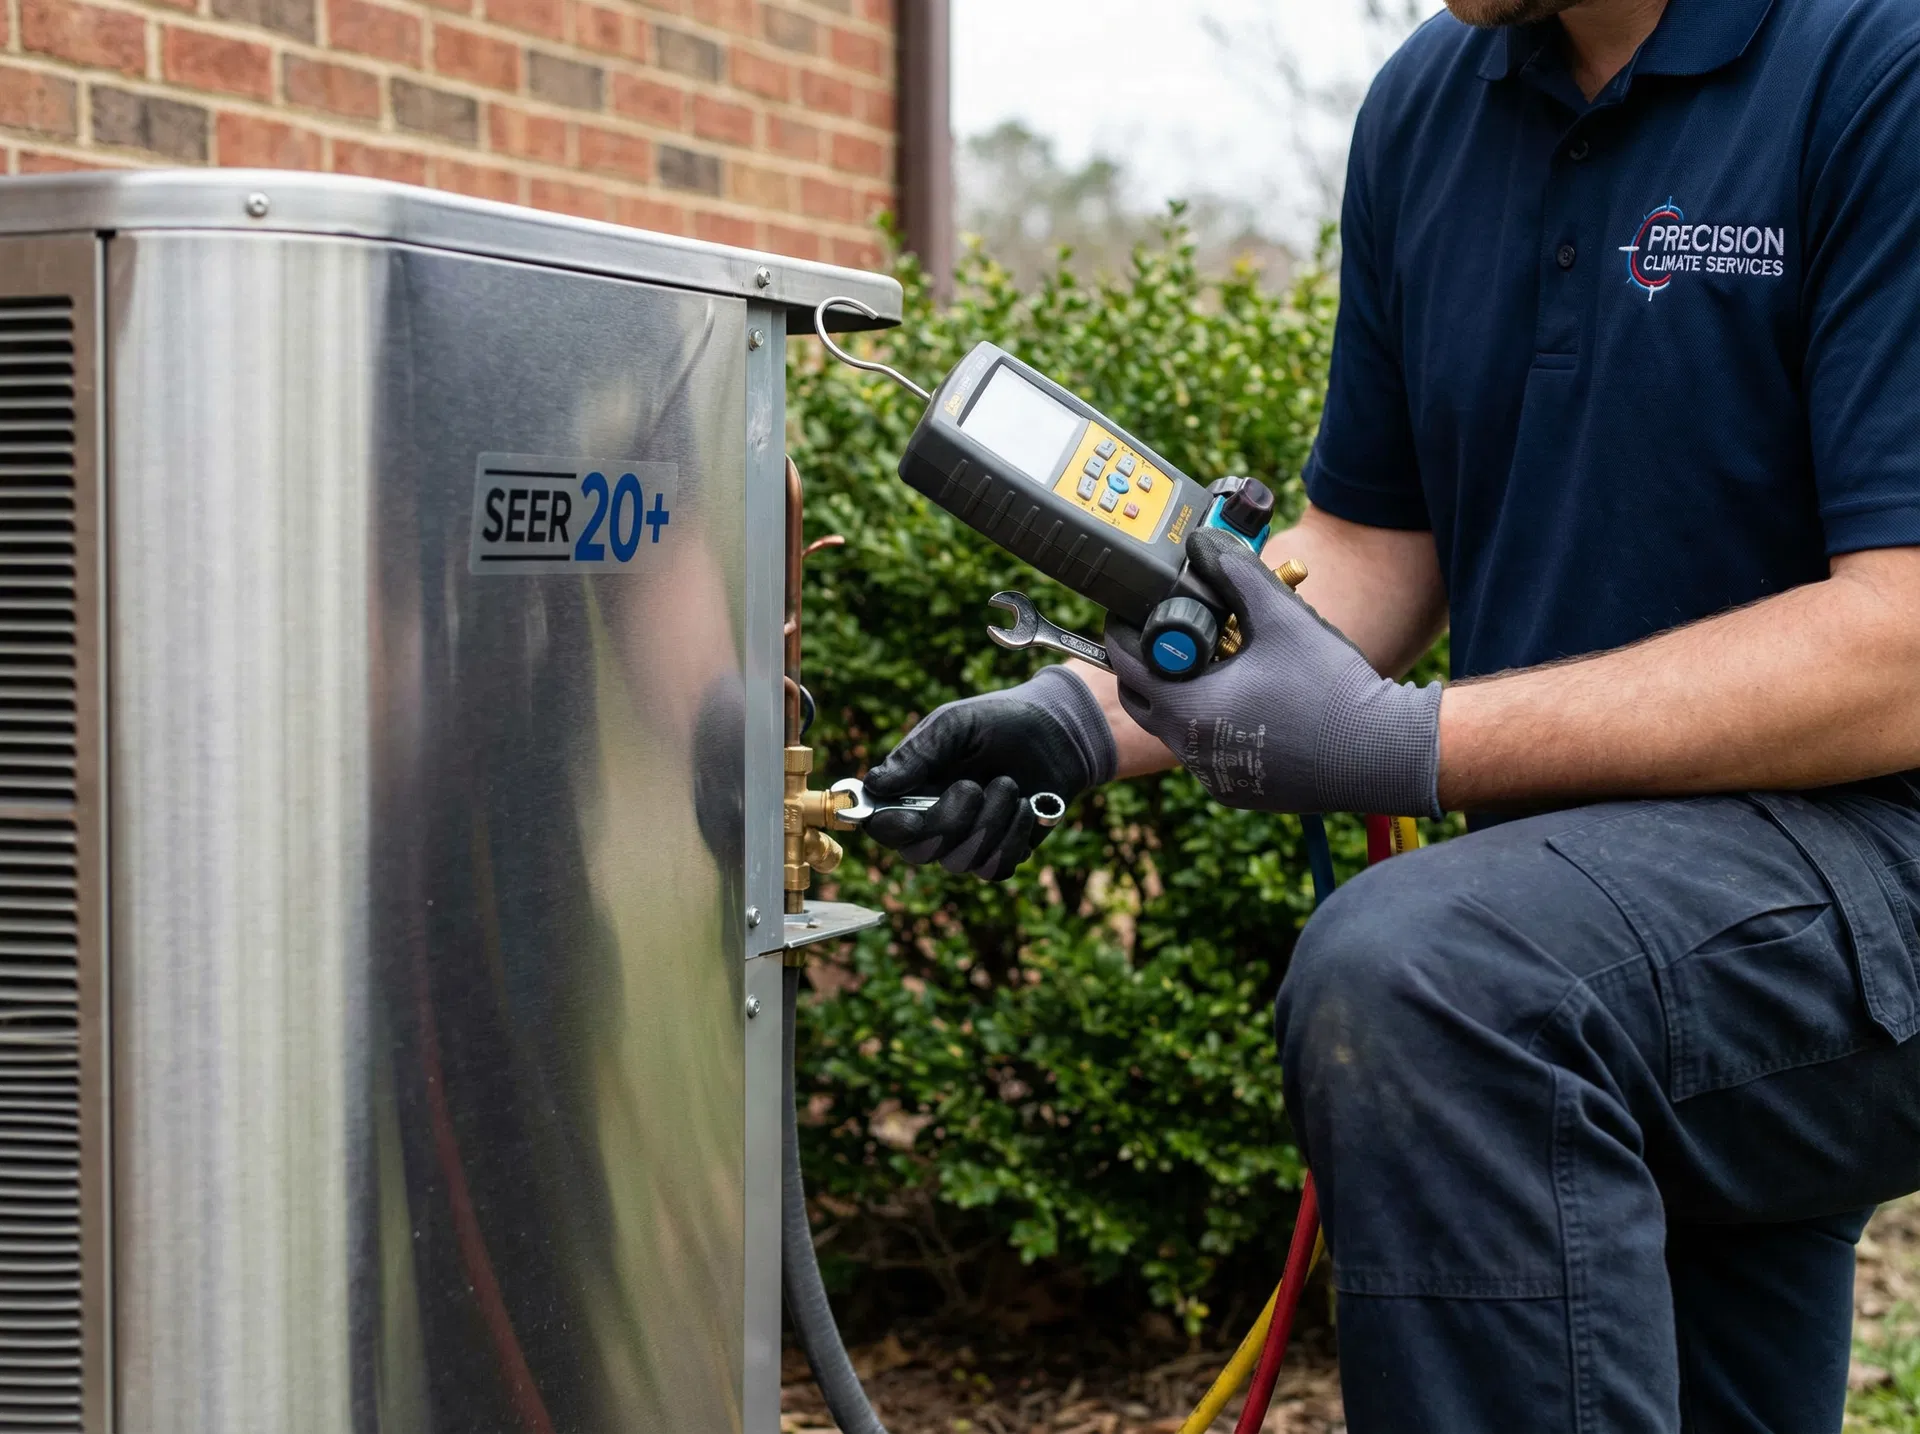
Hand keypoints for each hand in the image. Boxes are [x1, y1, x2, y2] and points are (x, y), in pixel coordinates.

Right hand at [862, 667, 1115, 879]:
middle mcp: (934, 821)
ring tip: (1009, 786)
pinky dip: (1012, 838)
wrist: (1057, 731)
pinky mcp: (1002, 852)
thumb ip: (917, 753)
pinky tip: (1025, 807)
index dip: (891, 829)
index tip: (913, 817)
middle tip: (974, 786)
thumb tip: (874, 784)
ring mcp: (968, 841)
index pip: (882, 826)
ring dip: (989, 823)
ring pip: (960, 862)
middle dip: (949, 823)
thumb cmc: (998, 720)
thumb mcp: (955, 724)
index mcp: (912, 789)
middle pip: (919, 853)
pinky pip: (996, 868)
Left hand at [1106, 529, 1442, 816]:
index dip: (1121, 632)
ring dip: (1183, 698)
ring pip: (1179, 731)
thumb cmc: (1331, 686)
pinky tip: (1243, 702)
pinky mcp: (1240, 792)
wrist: (1382, 754)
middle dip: (1147, 666)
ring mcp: (1215, 778)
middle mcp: (1191, 752)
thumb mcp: (1280, 617)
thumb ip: (1235, 575)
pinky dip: (1214, 726)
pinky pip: (1209, 754)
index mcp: (1188, 710)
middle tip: (1165, 635)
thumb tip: (1202, 543)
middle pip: (1145, 701)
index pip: (1126, 665)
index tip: (1127, 611)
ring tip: (1211, 664)